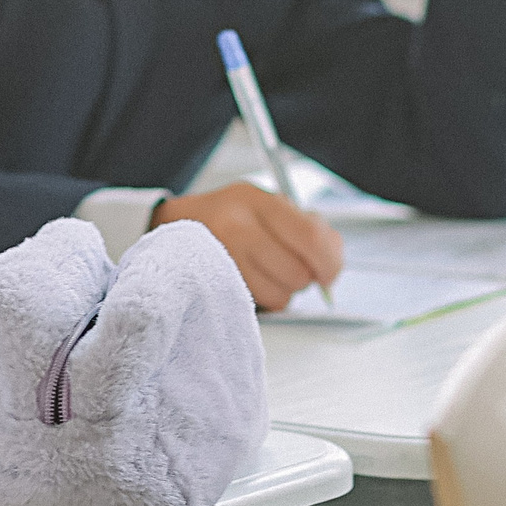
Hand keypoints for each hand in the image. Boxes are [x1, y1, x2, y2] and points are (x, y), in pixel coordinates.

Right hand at [151, 184, 343, 311]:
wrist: (173, 226)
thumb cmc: (229, 217)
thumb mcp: (266, 205)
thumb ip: (304, 228)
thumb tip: (332, 264)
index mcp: (256, 200)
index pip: (310, 236)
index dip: (329, 261)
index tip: (330, 272)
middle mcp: (235, 225)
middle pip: (296, 272)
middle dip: (304, 279)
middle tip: (292, 269)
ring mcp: (219, 256)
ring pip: (279, 295)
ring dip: (282, 292)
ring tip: (268, 274)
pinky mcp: (211, 284)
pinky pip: (257, 305)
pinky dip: (263, 299)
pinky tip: (252, 282)